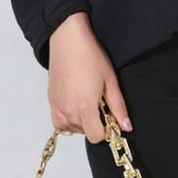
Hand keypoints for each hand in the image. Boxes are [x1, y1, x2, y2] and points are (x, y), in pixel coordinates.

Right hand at [47, 12, 131, 142]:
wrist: (68, 40)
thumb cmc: (89, 56)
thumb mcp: (110, 81)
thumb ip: (118, 107)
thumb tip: (126, 126)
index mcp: (85, 107)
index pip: (96, 137)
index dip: (107, 130)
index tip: (110, 118)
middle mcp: (68, 111)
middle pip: (86, 133)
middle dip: (96, 123)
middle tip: (100, 102)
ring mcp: (57, 108)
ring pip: (73, 129)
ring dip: (83, 121)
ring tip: (88, 99)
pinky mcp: (51, 103)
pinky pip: (60, 123)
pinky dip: (70, 119)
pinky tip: (77, 103)